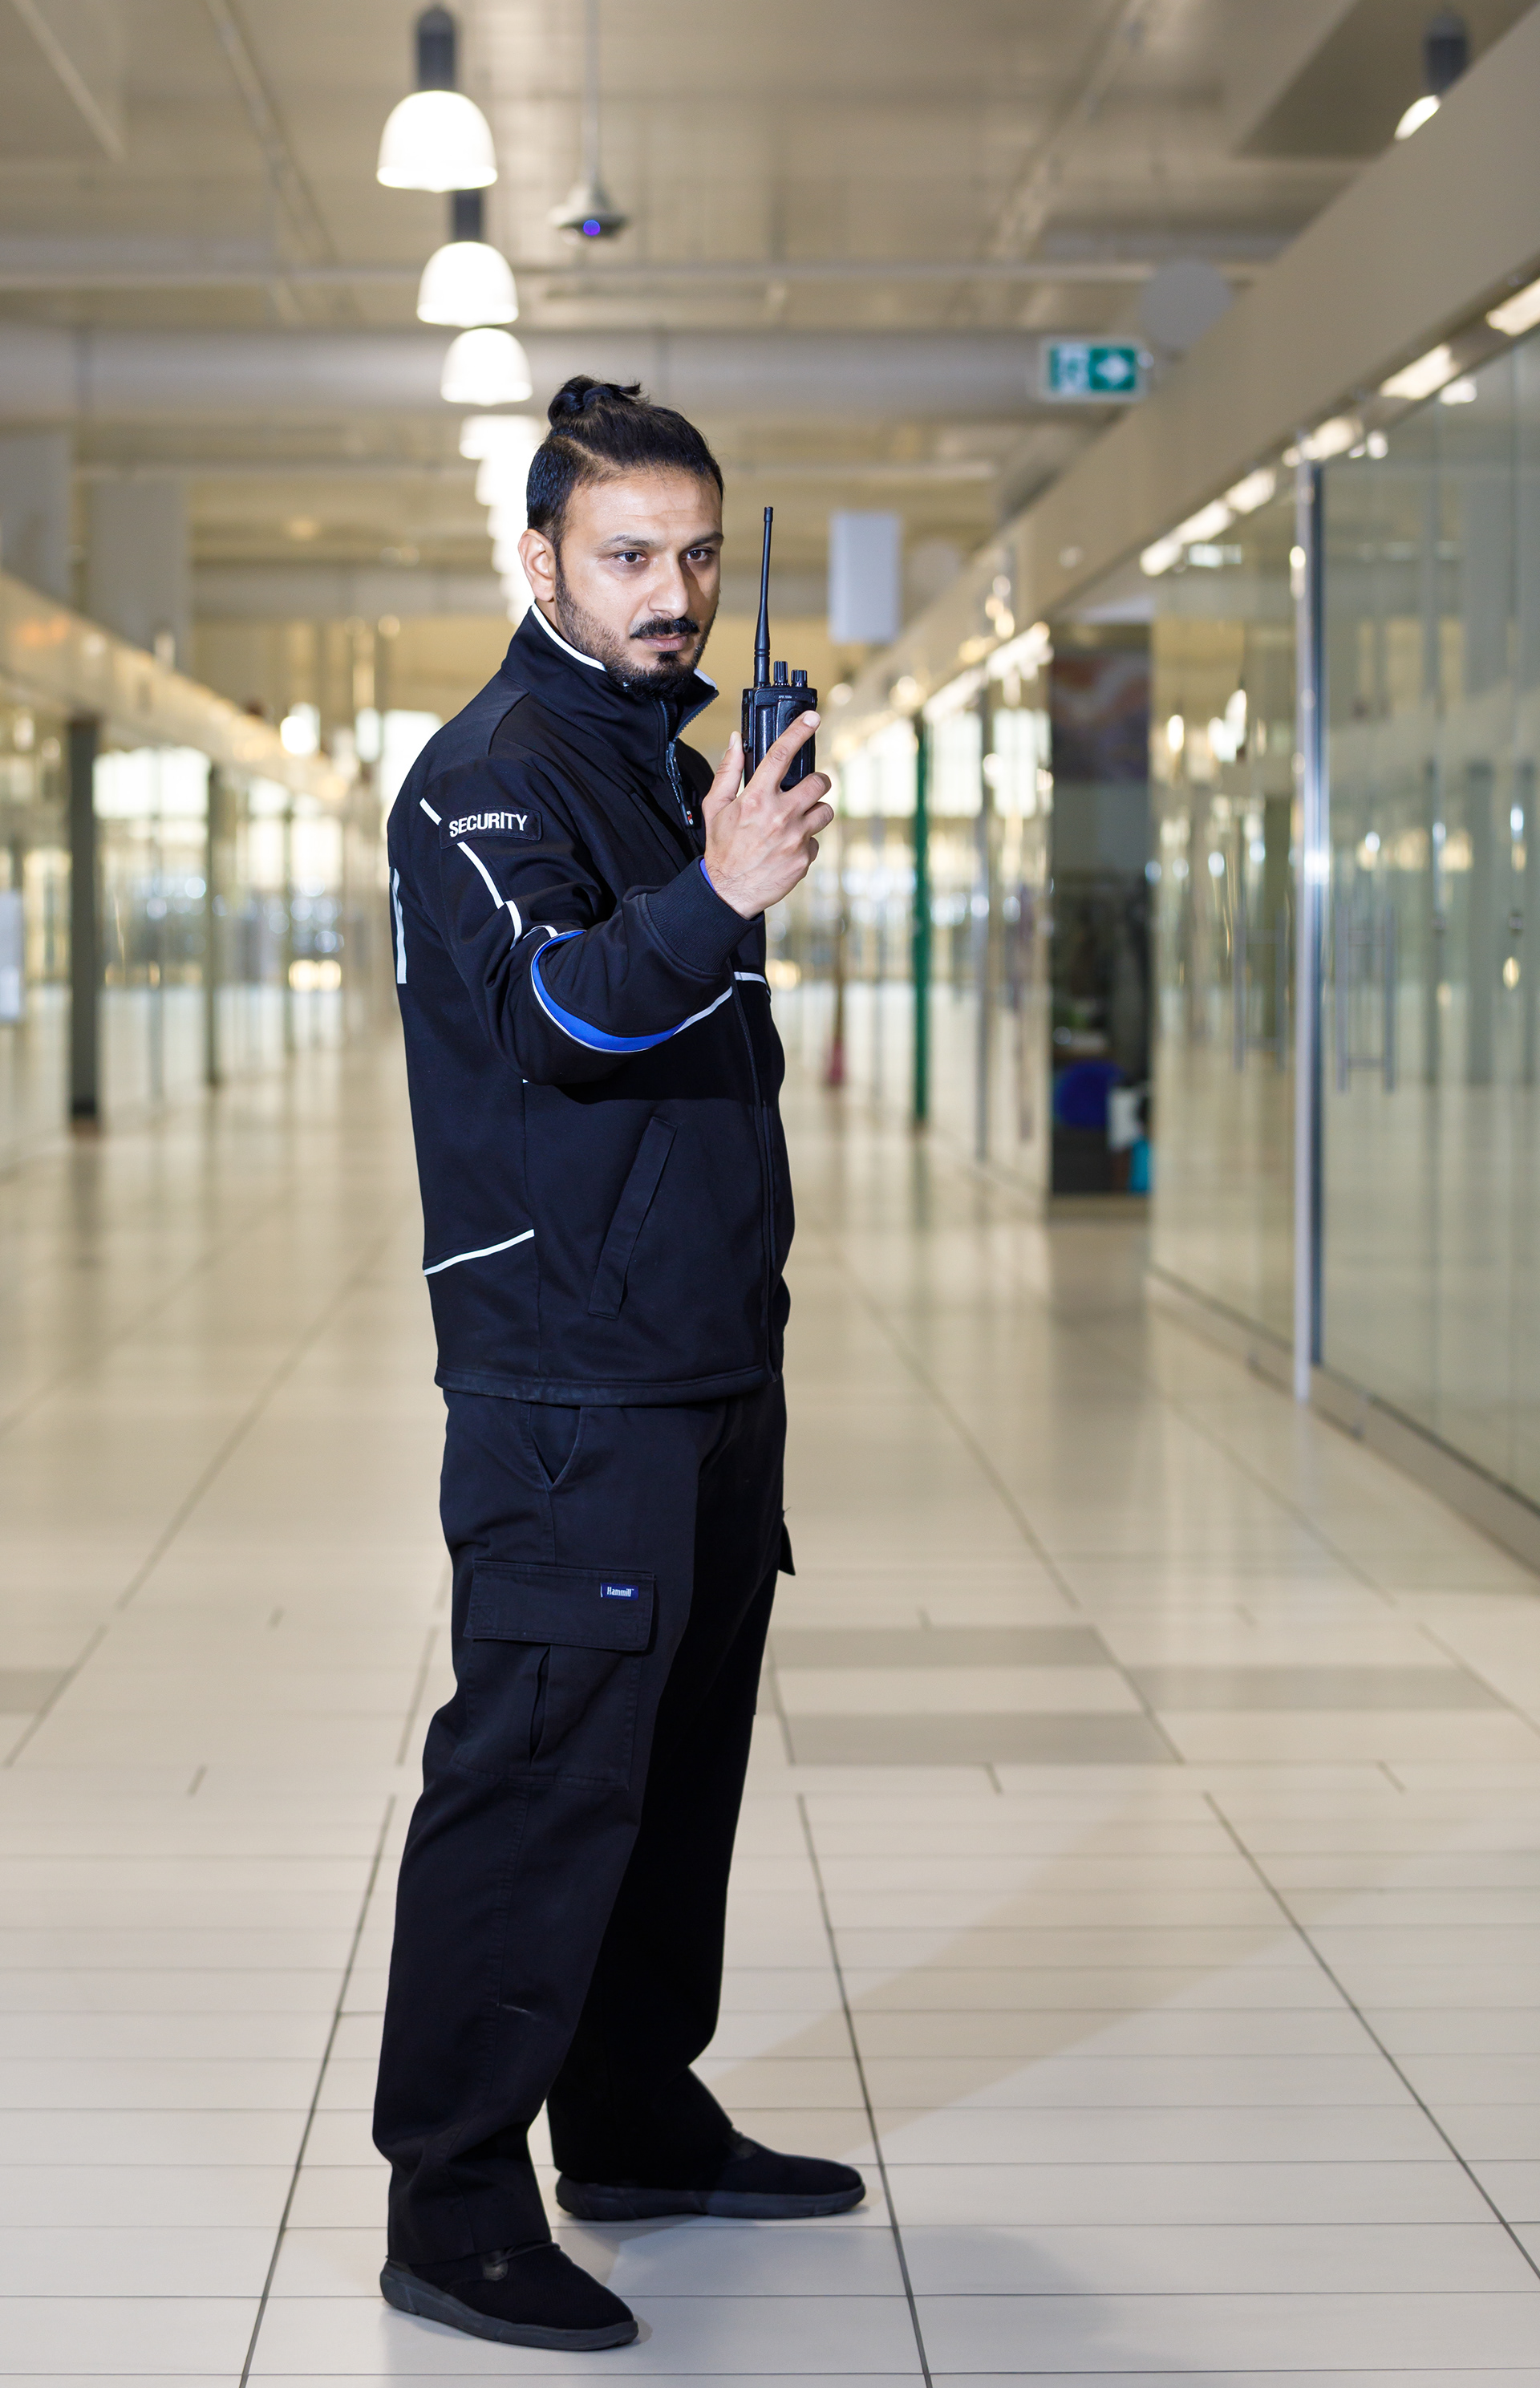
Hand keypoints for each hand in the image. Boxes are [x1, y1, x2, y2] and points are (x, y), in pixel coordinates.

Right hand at [701, 714, 833, 919]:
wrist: (728, 892)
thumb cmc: (722, 849)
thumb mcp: (716, 807)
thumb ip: (728, 772)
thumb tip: (736, 742)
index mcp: (757, 798)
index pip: (782, 754)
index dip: (799, 731)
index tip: (813, 718)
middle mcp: (780, 815)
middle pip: (819, 782)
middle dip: (817, 781)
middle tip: (806, 788)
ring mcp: (796, 837)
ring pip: (826, 810)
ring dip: (816, 811)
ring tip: (798, 820)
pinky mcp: (805, 858)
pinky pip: (817, 841)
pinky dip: (807, 841)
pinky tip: (789, 847)